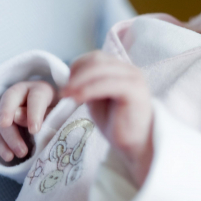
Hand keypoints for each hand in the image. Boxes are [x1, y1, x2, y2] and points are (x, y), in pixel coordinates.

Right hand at [0, 80, 58, 161]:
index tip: (34, 130)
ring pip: (0, 119)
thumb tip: (17, 116)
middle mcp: (20, 93)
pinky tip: (8, 157)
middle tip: (15, 138)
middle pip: (9, 101)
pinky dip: (1, 145)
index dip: (33, 113)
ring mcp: (6, 106)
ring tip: (21, 154)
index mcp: (39, 89)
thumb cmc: (58, 112)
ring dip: (8, 139)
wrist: (51, 114)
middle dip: (9, 119)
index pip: (35, 97)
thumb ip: (44, 113)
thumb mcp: (57, 111)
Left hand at [64, 51, 153, 185]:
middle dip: (76, 74)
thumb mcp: (98, 99)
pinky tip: (78, 99)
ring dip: (79, 81)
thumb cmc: (117, 122)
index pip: (96, 57)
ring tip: (67, 96)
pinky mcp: (134, 90)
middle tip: (64, 92)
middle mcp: (129, 69)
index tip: (66, 84)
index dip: (77, 66)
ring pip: (100, 69)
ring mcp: (133, 78)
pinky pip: (107, 84)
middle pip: (97, 60)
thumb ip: (88, 85)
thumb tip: (70, 78)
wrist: (136, 143)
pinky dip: (89, 89)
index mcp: (120, 69)